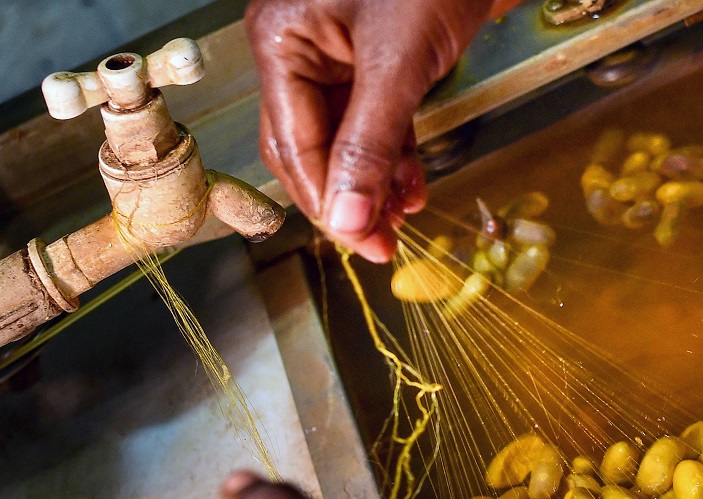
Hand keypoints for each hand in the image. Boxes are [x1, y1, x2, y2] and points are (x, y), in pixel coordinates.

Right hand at [246, 0, 516, 261]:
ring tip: (406, 217)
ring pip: (345, 137)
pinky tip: (413, 184)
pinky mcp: (374, 57)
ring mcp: (336, 53)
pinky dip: (393, 152)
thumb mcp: (398, 62)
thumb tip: (349, 223)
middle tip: (384, 245)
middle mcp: (298, 49)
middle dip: (349, 197)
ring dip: (374, 180)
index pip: (294, 145)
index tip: (365, 246)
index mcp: (281, 42)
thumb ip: (371, 143)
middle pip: (311, 146)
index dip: (330, 201)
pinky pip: (374, 117)